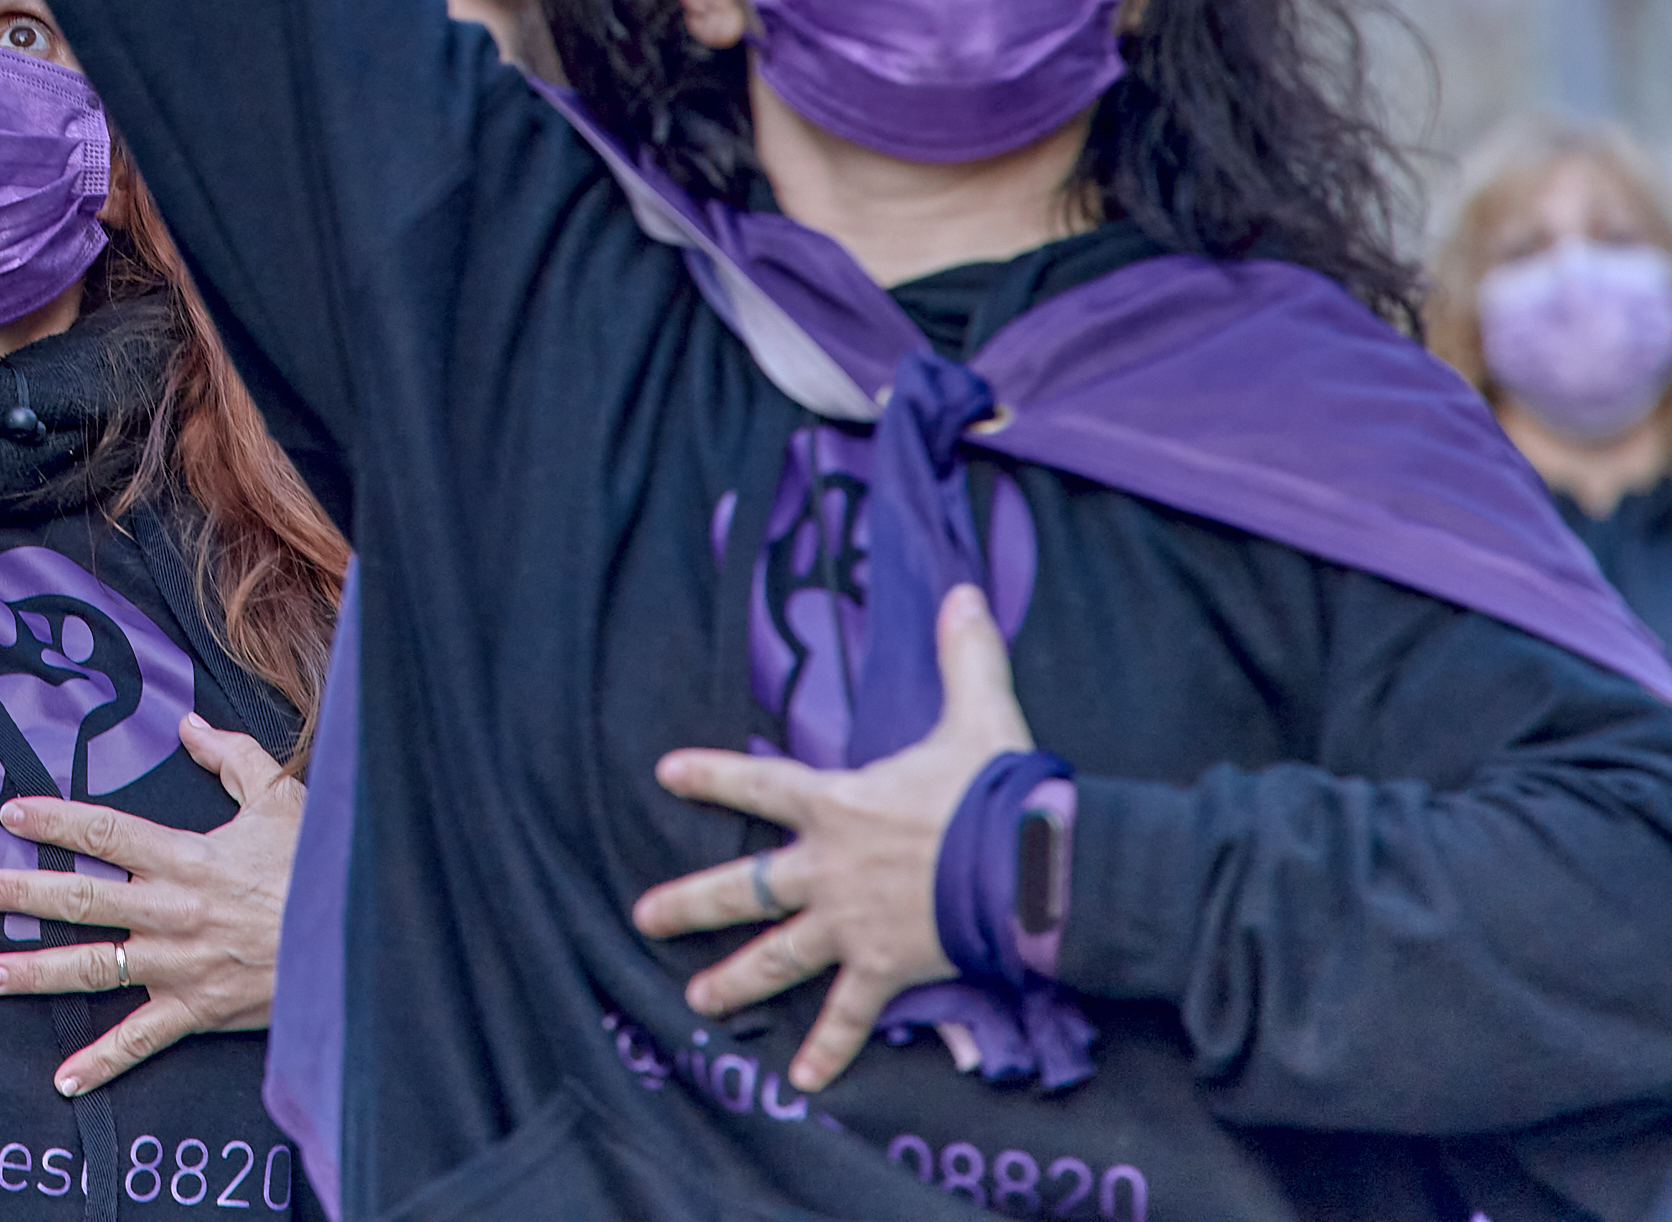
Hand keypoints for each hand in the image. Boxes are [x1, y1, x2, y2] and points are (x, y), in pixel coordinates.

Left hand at [0, 713, 299, 1095]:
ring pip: (93, 968)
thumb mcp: (281, 800)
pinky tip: (63, 1080)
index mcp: (185, 857)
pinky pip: (140, 1040)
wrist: (357, 945)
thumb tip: (190, 725)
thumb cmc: (317, 869)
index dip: (54, 820)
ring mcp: (178, 965)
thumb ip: (232, 758)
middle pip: (81, 898)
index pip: (105, 832)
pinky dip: (102, 1063)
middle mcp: (171, 911)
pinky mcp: (196, 1010)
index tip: (10, 813)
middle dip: (21, 893)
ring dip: (36, 972)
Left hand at [632, 586, 1027, 1093]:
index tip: (665, 773)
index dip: (711, 775)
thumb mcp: (979, 711)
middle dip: (691, 902)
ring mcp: (850, 922)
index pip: (759, 781)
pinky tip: (799, 1080)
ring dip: (734, 978)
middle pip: (746, 885)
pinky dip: (828, 1049)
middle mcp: (829, 866)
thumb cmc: (997, 788)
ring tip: (693, 1001)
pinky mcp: (883, 966)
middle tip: (643, 916)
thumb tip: (962, 591)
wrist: (1028, 864)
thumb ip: (963, 653)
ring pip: (778, 955)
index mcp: (839, 803)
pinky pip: (850, 1014)